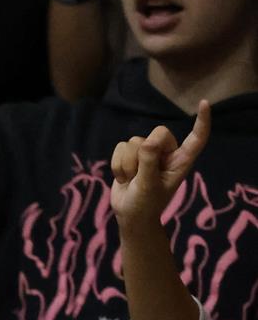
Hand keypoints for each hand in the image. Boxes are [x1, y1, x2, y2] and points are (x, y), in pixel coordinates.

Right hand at [111, 102, 210, 228]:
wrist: (129, 216)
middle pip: (157, 134)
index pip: (196, 138)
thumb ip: (149, 163)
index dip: (201, 121)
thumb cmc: (145, 205)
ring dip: (127, 164)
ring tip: (131, 180)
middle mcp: (166, 154)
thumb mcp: (148, 186)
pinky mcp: (130, 156)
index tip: (203, 103)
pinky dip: (117, 165)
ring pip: (134, 142)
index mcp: (180, 161)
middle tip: (140, 174)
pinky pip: (119, 147)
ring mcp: (147, 154)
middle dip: (143, 152)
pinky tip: (123, 178)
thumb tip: (148, 142)